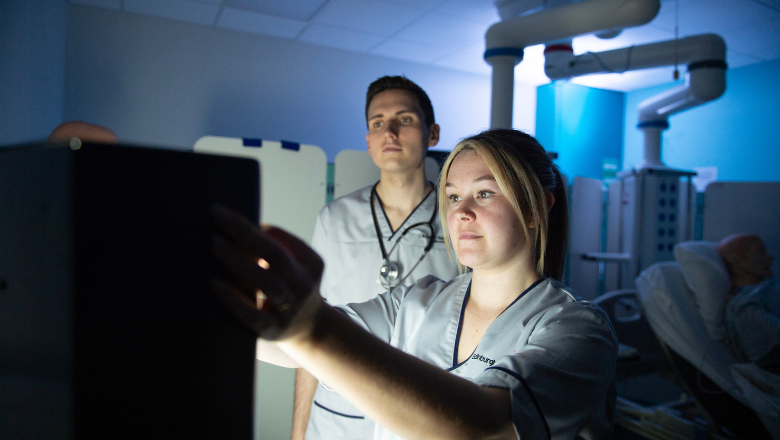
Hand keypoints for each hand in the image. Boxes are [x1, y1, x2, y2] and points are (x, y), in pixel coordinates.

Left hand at [211, 205, 323, 340]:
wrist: (308, 329)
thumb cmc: (289, 288)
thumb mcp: (292, 267)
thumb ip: (271, 251)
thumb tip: (233, 228)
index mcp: (312, 264)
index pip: (285, 240)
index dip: (258, 228)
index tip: (229, 216)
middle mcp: (306, 285)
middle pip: (277, 256)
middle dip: (246, 234)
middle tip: (218, 217)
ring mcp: (292, 309)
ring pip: (268, 283)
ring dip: (240, 262)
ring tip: (215, 245)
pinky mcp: (274, 330)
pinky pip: (253, 315)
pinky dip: (234, 299)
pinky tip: (215, 284)